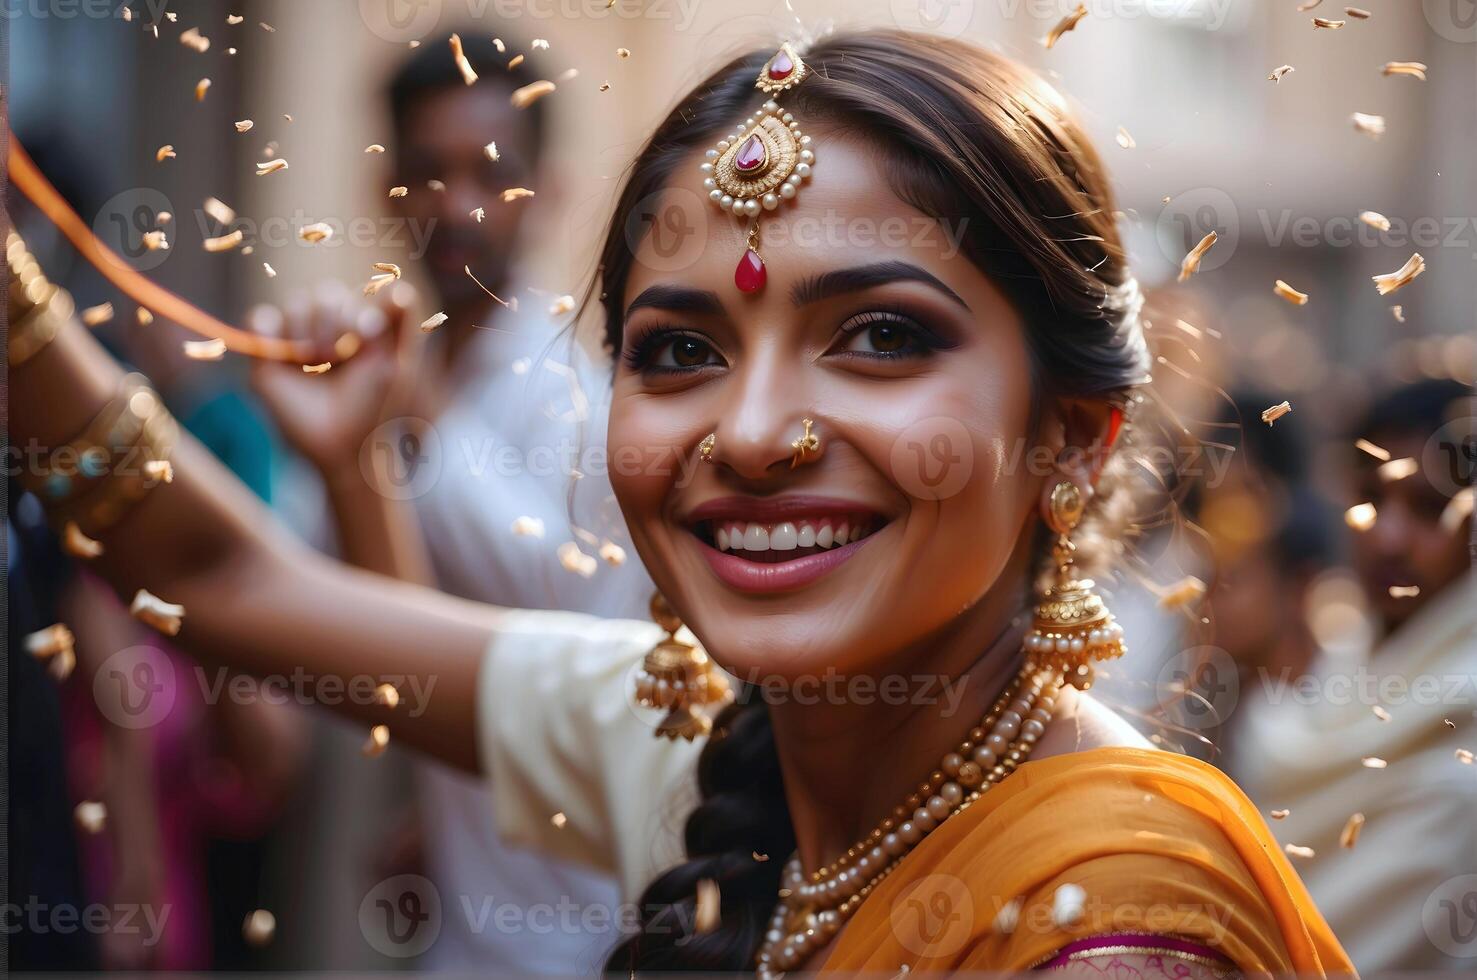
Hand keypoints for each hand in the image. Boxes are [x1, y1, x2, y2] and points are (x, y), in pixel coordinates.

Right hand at [249, 281, 419, 476]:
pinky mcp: (266, 354)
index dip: (356, 312)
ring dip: (306, 328)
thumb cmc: (374, 407)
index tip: (367, 335)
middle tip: (336, 354)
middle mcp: (325, 327)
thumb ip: (401, 327)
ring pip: (296, 304)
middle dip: (333, 320)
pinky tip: (285, 353)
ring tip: (314, 361)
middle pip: (324, 295)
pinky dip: (267, 327)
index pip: (355, 296)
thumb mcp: (395, 365)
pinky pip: (259, 319)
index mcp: (356, 324)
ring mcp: (295, 338)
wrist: (343, 444)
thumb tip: (401, 288)